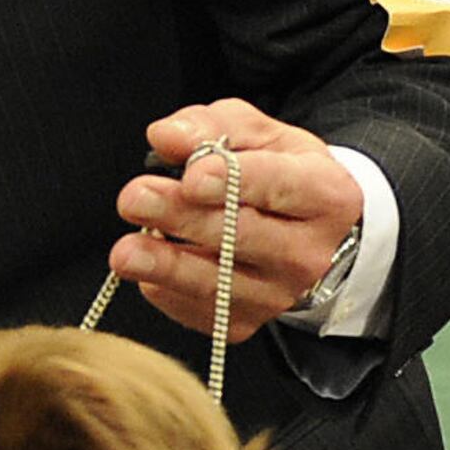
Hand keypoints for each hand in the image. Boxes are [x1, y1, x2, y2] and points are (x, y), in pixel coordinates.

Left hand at [111, 100, 365, 343]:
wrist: (310, 234)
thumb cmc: (283, 176)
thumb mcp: (262, 135)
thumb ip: (214, 127)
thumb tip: (166, 136)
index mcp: (324, 195)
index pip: (279, 186)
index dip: (234, 181)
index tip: (193, 176)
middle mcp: (308, 253)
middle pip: (240, 236)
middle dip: (183, 217)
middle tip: (135, 198)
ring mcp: (279, 295)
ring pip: (215, 283)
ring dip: (165, 266)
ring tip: (125, 252)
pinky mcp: (247, 322)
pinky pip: (199, 309)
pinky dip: (166, 288)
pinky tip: (149, 264)